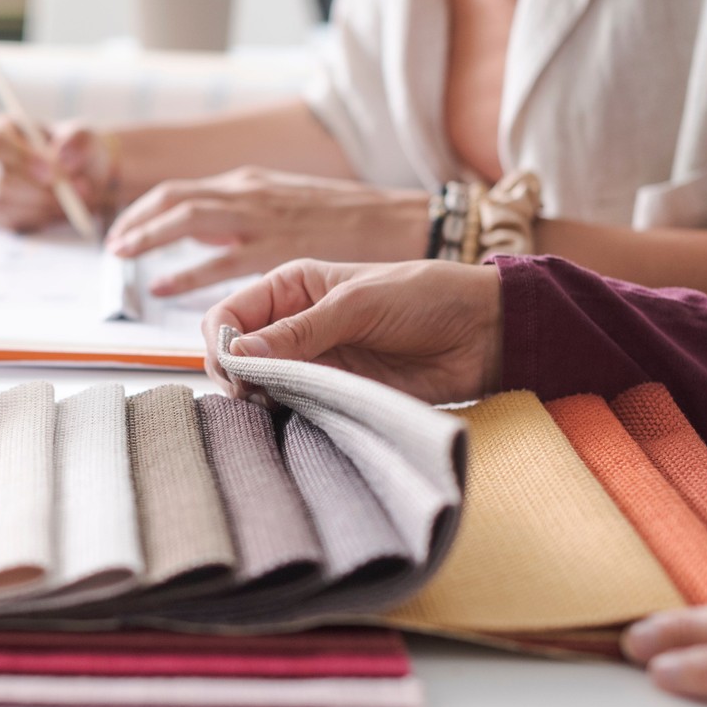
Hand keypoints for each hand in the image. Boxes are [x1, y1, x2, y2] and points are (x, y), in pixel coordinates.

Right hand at [0, 116, 110, 232]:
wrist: (83, 179)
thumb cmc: (77, 152)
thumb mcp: (85, 139)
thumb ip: (78, 141)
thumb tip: (61, 157)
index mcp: (0, 131)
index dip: (21, 159)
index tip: (51, 173)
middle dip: (35, 188)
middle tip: (69, 195)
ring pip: (3, 201)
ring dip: (40, 204)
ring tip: (71, 201)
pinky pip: (9, 220)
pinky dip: (37, 218)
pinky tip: (56, 210)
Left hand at [106, 168, 429, 296]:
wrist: (402, 222)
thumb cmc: (349, 221)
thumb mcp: (288, 205)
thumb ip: (249, 217)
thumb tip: (213, 237)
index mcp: (250, 184)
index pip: (181, 190)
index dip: (146, 209)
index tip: (124, 229)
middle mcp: (248, 194)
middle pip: (173, 198)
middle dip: (136, 219)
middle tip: (113, 243)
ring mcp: (261, 219)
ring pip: (186, 218)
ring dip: (148, 235)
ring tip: (122, 255)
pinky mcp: (276, 248)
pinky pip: (216, 262)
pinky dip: (183, 273)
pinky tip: (161, 286)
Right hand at [201, 258, 502, 404]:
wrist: (484, 334)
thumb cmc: (426, 298)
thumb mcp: (357, 303)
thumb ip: (299, 331)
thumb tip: (240, 353)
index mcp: (292, 288)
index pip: (228, 314)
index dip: (222, 341)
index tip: (236, 366)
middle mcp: (293, 325)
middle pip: (235, 355)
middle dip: (235, 374)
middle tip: (255, 392)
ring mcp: (312, 363)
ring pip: (259, 386)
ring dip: (259, 399)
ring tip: (277, 405)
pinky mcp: (334, 395)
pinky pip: (293, 410)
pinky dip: (285, 418)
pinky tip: (293, 418)